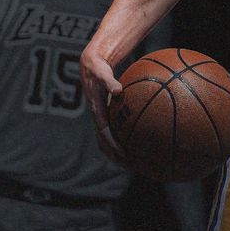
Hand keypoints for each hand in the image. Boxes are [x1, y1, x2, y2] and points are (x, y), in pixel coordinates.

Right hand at [79, 45, 125, 163]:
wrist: (90, 65)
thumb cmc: (98, 68)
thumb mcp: (102, 74)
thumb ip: (109, 82)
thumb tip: (118, 90)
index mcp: (96, 110)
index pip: (104, 133)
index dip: (113, 144)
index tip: (123, 153)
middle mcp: (98, 116)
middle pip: (105, 142)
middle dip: (116, 155)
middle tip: (132, 165)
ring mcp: (101, 116)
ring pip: (108, 139)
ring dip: (119, 151)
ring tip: (136, 160)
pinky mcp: (106, 113)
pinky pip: (115, 129)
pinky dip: (123, 137)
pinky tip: (139, 139)